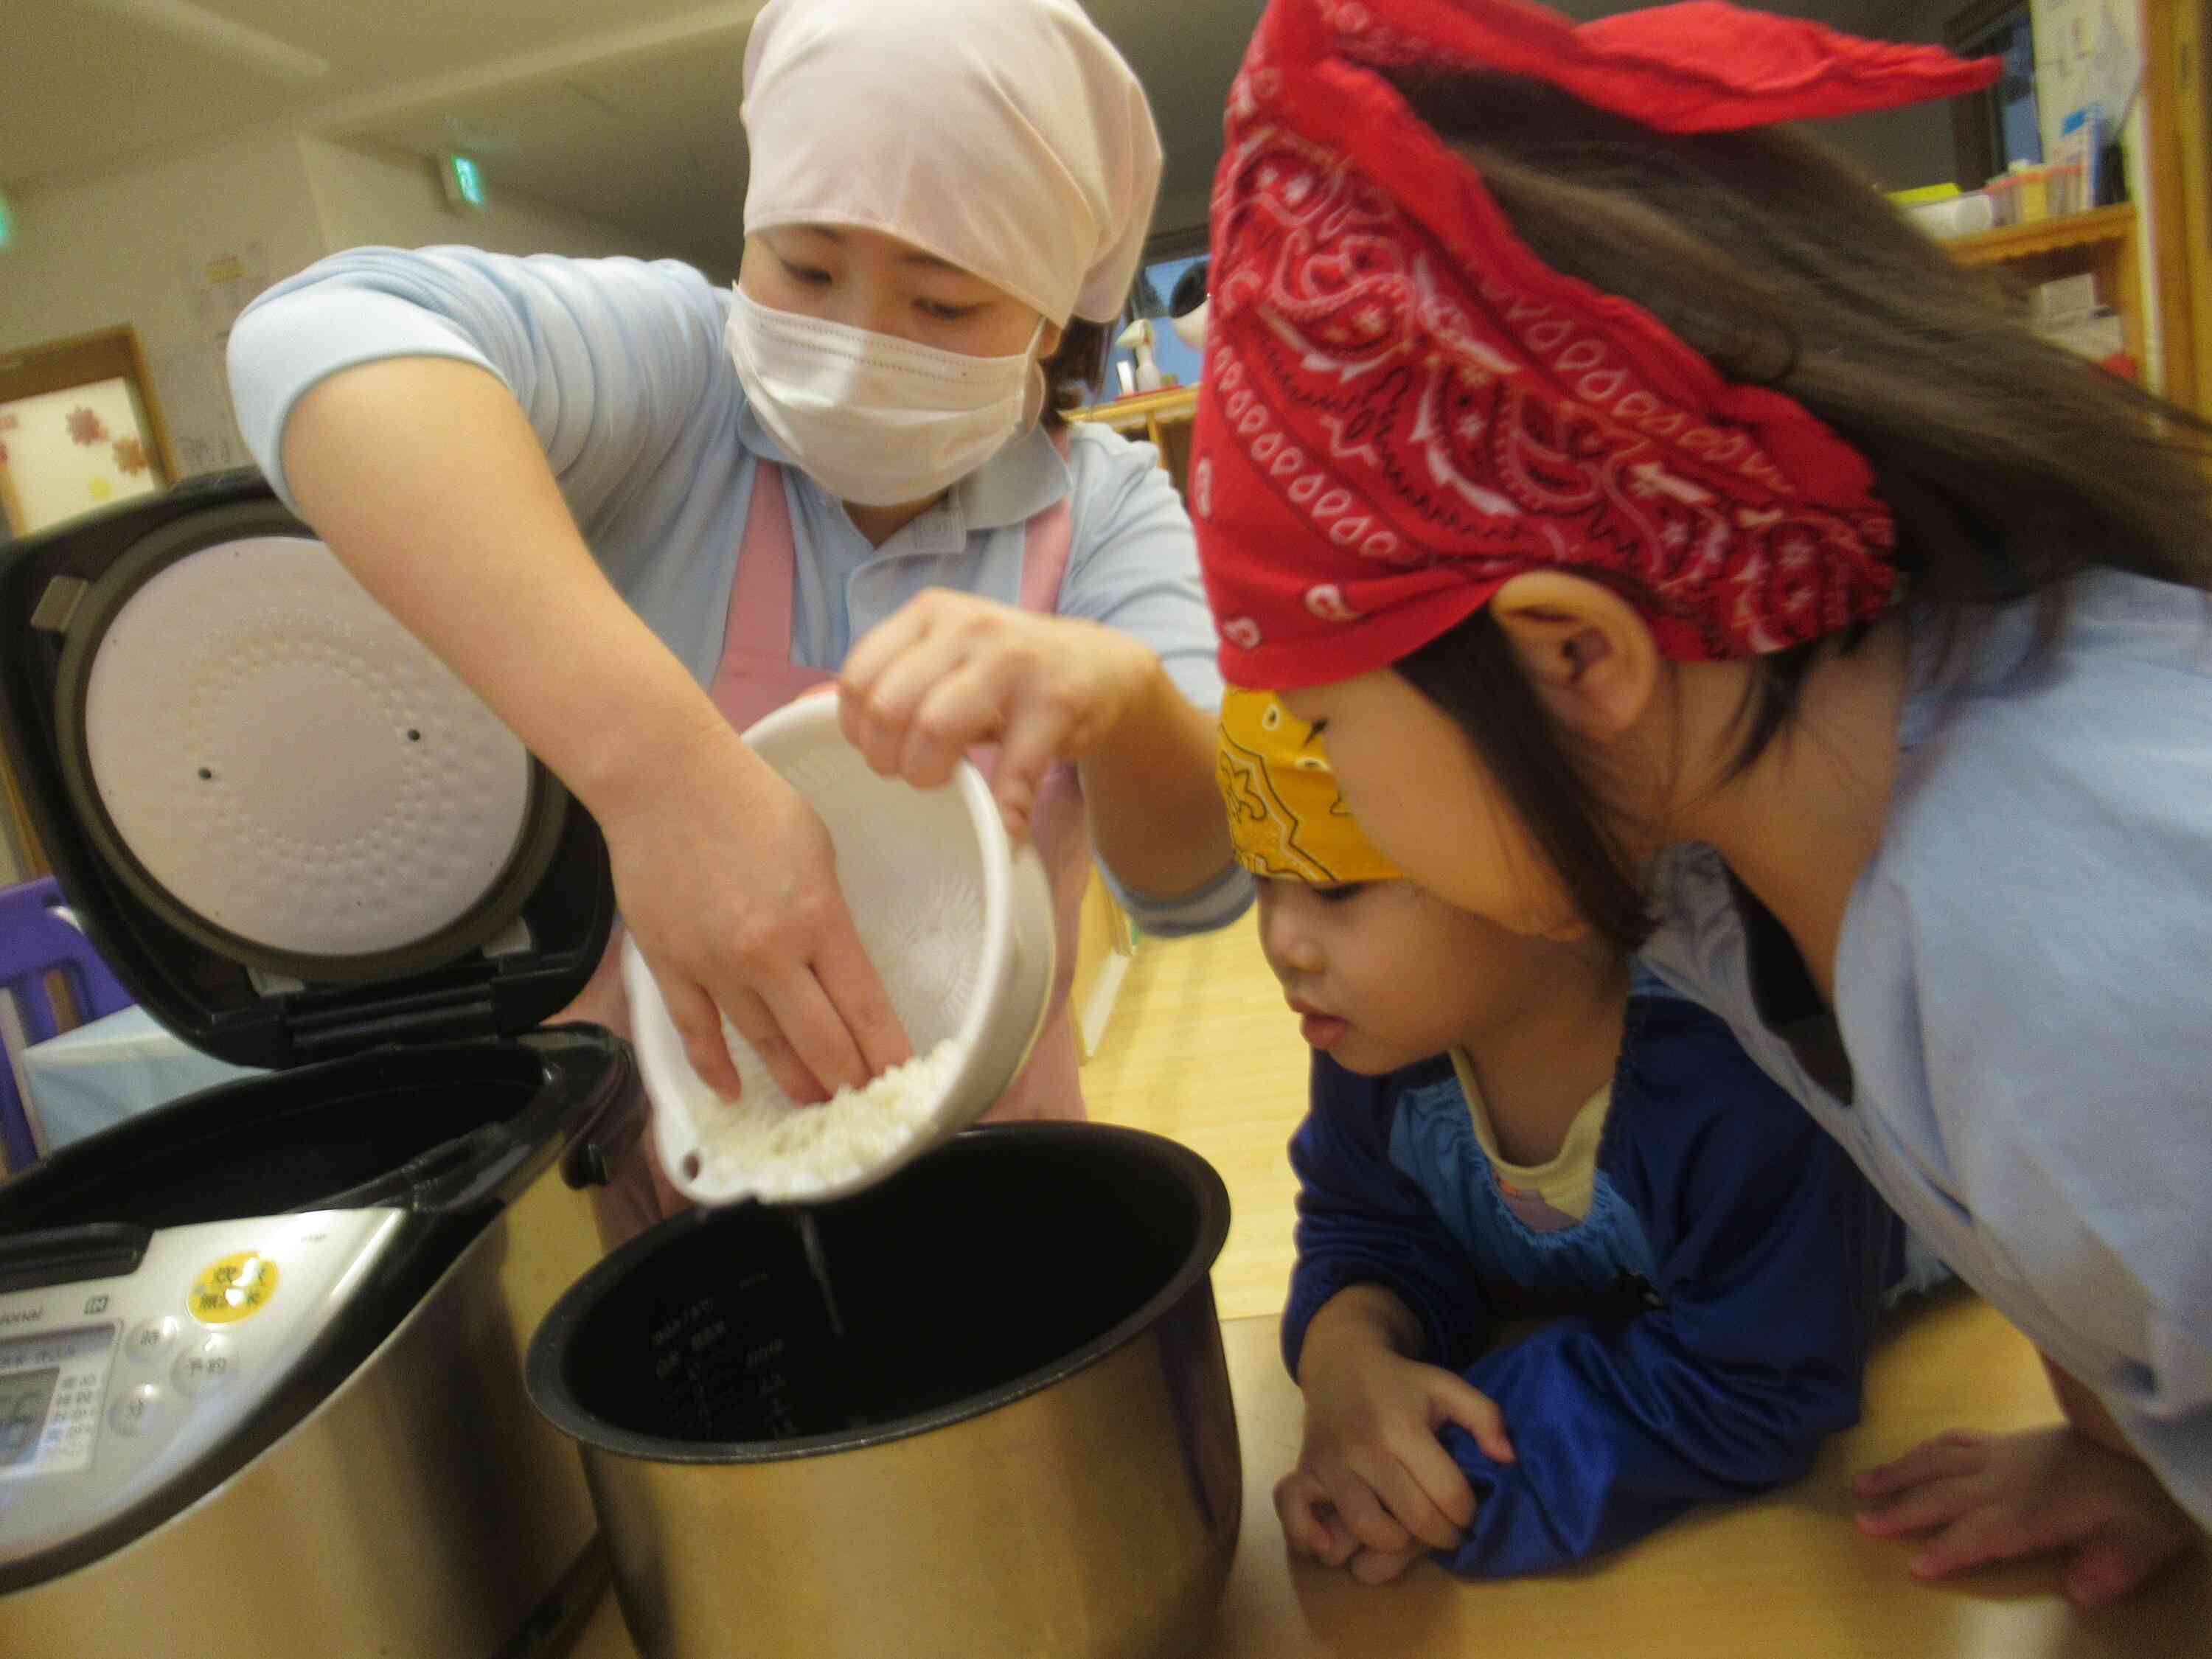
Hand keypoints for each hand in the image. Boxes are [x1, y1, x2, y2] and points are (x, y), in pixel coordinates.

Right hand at [597, 720, 910, 1103]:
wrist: (665, 779)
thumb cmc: (749, 801)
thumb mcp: (819, 850)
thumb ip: (829, 915)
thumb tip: (836, 963)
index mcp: (819, 920)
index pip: (865, 1009)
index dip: (887, 1054)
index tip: (902, 1080)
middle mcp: (770, 955)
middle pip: (820, 1042)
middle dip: (847, 1080)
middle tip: (864, 1102)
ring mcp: (715, 965)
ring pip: (763, 1044)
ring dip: (793, 1079)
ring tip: (815, 1103)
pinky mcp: (670, 965)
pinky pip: (696, 1032)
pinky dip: (715, 1067)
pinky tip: (733, 1091)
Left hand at [838, 589, 1156, 837]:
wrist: (1100, 666)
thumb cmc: (1004, 672)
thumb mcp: (945, 656)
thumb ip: (888, 678)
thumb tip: (806, 713)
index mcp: (929, 612)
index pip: (859, 675)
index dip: (856, 730)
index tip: (876, 752)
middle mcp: (967, 626)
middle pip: (889, 706)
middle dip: (888, 759)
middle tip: (907, 776)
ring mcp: (1013, 659)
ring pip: (935, 728)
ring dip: (929, 776)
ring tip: (941, 786)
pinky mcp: (1056, 700)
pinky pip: (1011, 768)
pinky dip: (1003, 809)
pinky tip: (1003, 823)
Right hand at [1275, 1297, 1513, 1577]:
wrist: (1340, 1361)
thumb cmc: (1400, 1382)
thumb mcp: (1447, 1387)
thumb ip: (1486, 1417)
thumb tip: (1508, 1460)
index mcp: (1402, 1427)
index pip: (1448, 1494)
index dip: (1468, 1513)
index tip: (1467, 1511)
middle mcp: (1365, 1448)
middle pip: (1414, 1519)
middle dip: (1442, 1536)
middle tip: (1447, 1530)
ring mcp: (1331, 1463)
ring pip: (1366, 1528)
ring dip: (1395, 1544)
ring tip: (1408, 1534)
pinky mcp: (1305, 1470)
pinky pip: (1294, 1511)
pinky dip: (1308, 1536)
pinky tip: (1330, 1545)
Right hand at [1855, 1426, 2199, 1607]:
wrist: (2144, 1440)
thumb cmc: (2144, 1500)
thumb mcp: (2144, 1539)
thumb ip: (2114, 1567)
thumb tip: (2082, 1593)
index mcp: (2036, 1509)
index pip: (1983, 1532)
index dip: (1949, 1549)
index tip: (1915, 1564)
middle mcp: (2007, 1479)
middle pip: (1946, 1494)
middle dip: (1903, 1509)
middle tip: (1862, 1520)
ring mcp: (2003, 1454)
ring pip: (1940, 1460)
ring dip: (1900, 1472)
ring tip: (1863, 1484)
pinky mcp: (2007, 1440)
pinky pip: (1957, 1438)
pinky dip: (1927, 1447)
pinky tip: (1911, 1454)